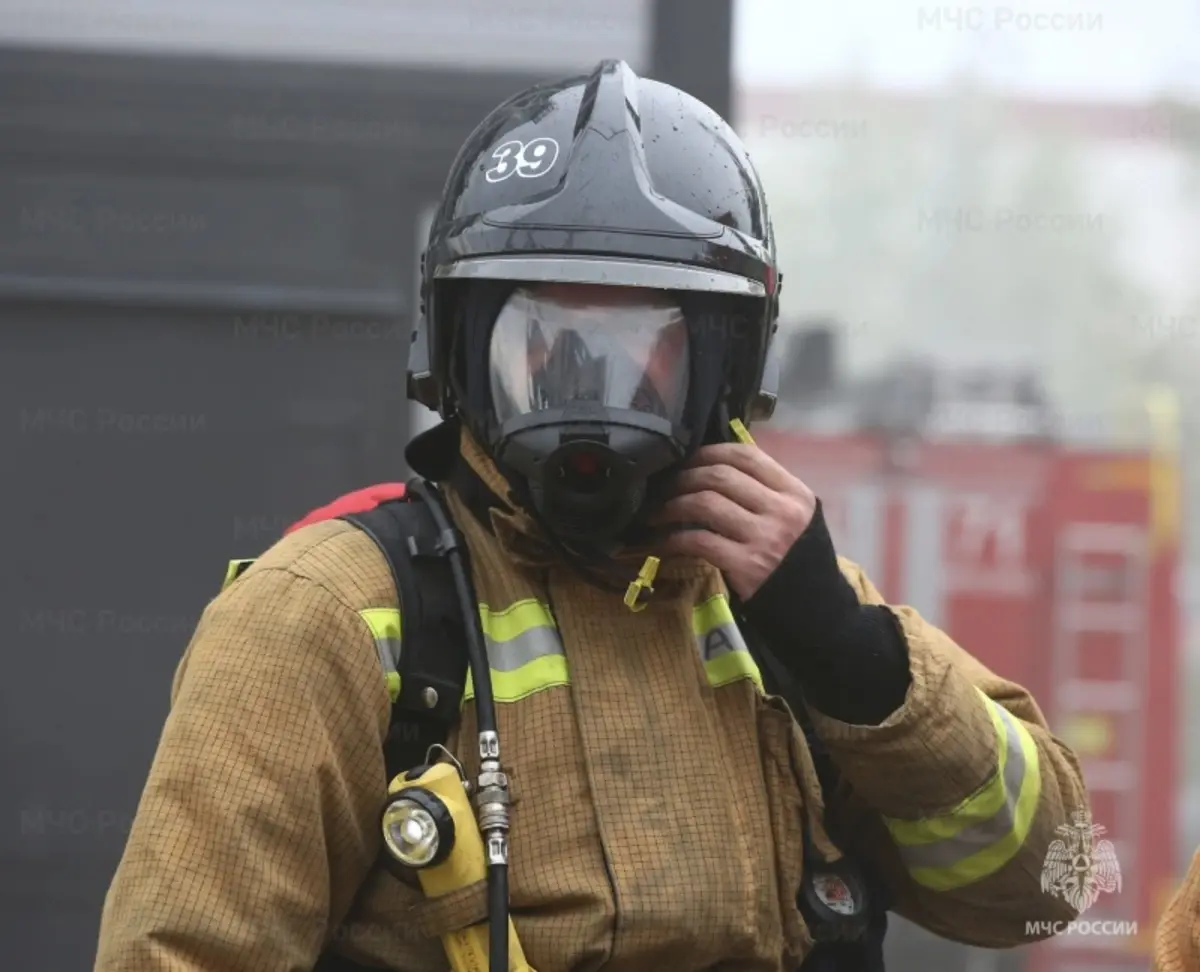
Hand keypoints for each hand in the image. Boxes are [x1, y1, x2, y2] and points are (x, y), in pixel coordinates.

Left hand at [653, 443, 817, 599]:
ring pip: (705, 503)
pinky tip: (663, 542)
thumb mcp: (794, 517)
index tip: (688, 460)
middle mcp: (781, 510)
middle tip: (664, 486)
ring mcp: (764, 537)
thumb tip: (714, 470)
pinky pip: (699, 541)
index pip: (746, 456)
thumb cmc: (797, 559)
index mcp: (794, 492)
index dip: (709, 452)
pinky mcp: (746, 565)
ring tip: (657, 513)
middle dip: (684, 477)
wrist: (815, 608)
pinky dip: (673, 539)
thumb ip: (764, 493)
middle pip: (720, 476)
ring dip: (672, 505)